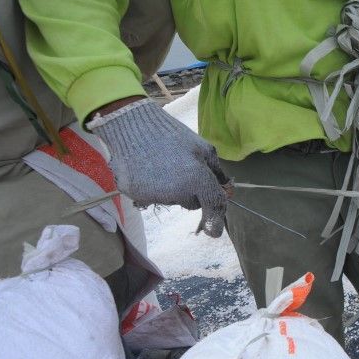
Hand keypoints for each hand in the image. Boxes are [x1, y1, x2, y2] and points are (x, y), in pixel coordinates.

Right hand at [88, 98, 229, 236]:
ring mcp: (156, 196)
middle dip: (192, 191)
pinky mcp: (137, 196)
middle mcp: (178, 192)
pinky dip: (153, 187)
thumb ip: (217, 172)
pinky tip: (148, 169)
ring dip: (172, 188)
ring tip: (162, 164)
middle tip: (181, 168)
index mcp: (198, 179)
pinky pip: (153, 197)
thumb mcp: (203, 149)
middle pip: (192, 203)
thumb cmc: (173, 135)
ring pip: (173, 200)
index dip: (216, 220)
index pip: (213, 205)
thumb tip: (226, 189)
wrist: (132, 126)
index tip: (214, 232)